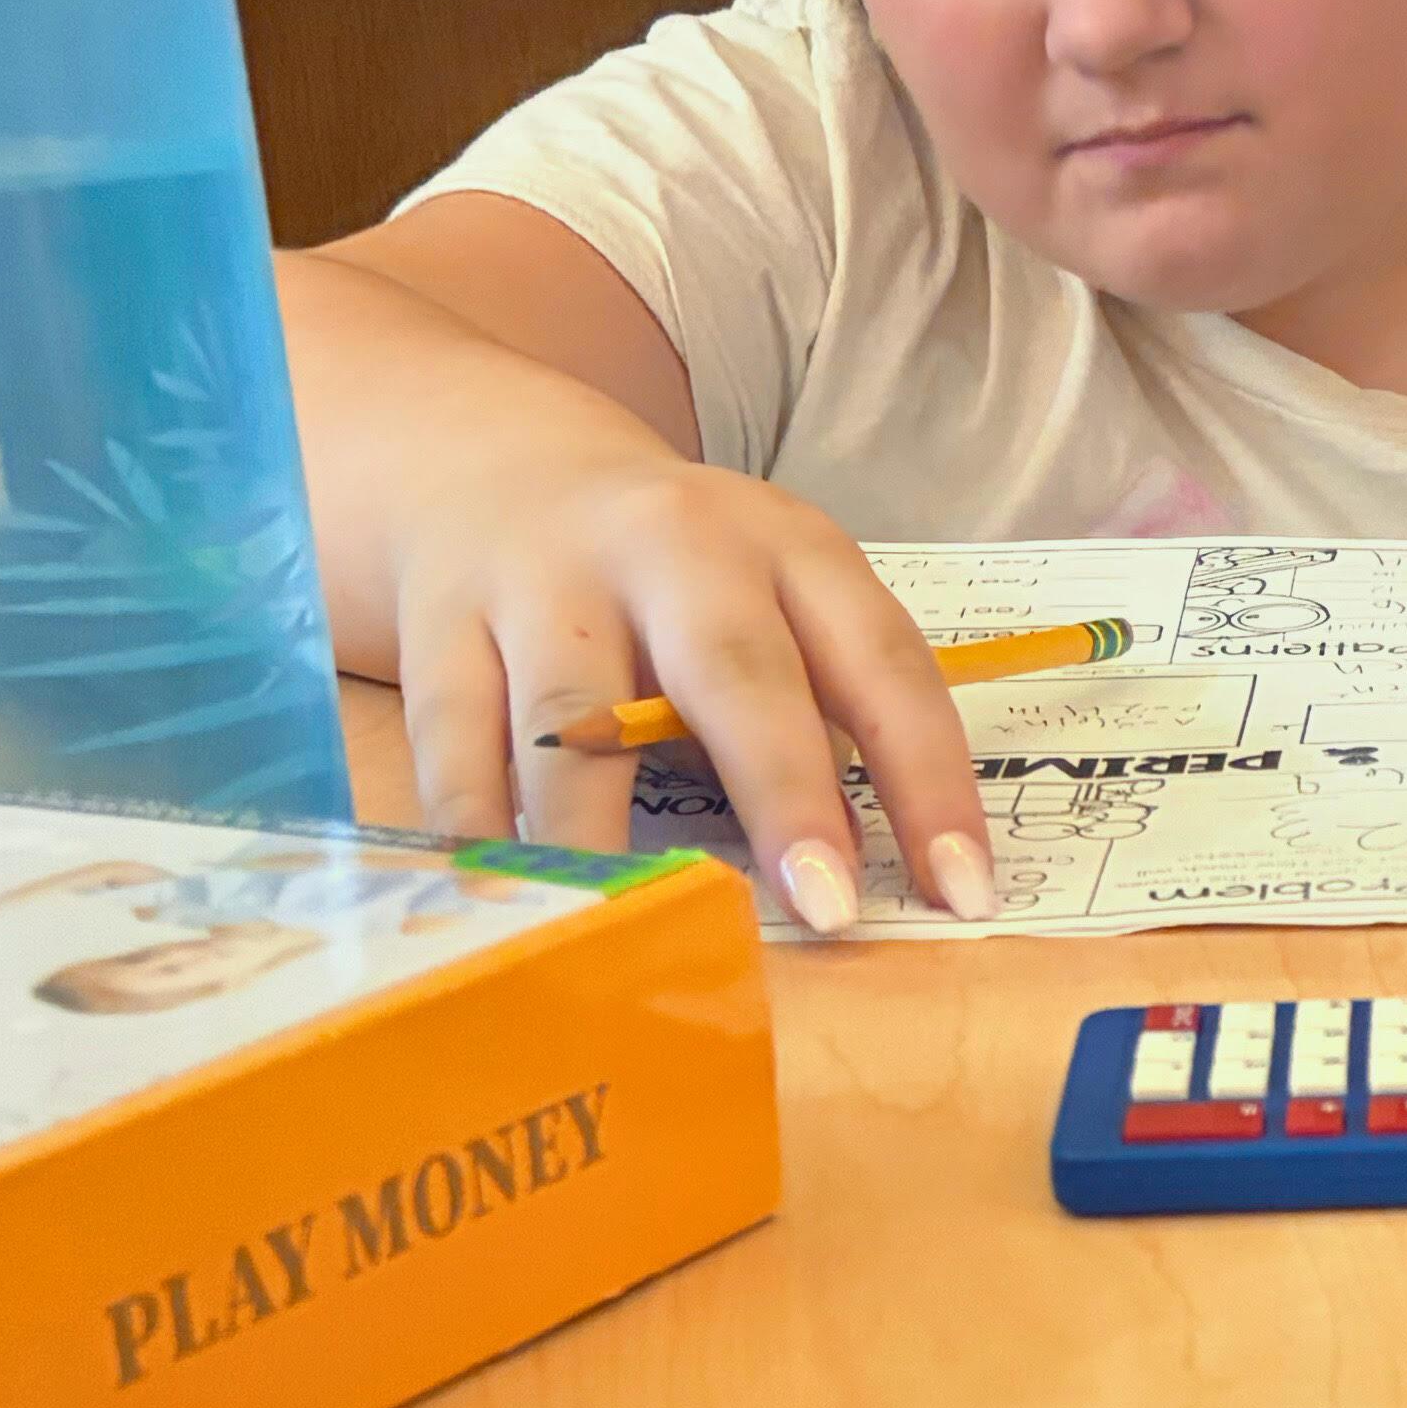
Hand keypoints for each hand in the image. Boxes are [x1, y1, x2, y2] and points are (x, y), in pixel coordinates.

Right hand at [393, 439, 996, 935]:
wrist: (494, 467)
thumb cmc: (674, 580)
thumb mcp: (773, 604)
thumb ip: (825, 717)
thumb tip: (868, 874)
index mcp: (785, 546)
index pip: (881, 665)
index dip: (929, 782)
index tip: (965, 893)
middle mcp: (669, 548)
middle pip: (735, 672)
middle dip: (786, 795)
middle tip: (829, 912)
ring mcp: (543, 581)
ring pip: (571, 721)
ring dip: (603, 838)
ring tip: (635, 939)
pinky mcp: (441, 623)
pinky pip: (457, 746)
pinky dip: (479, 834)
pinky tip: (508, 911)